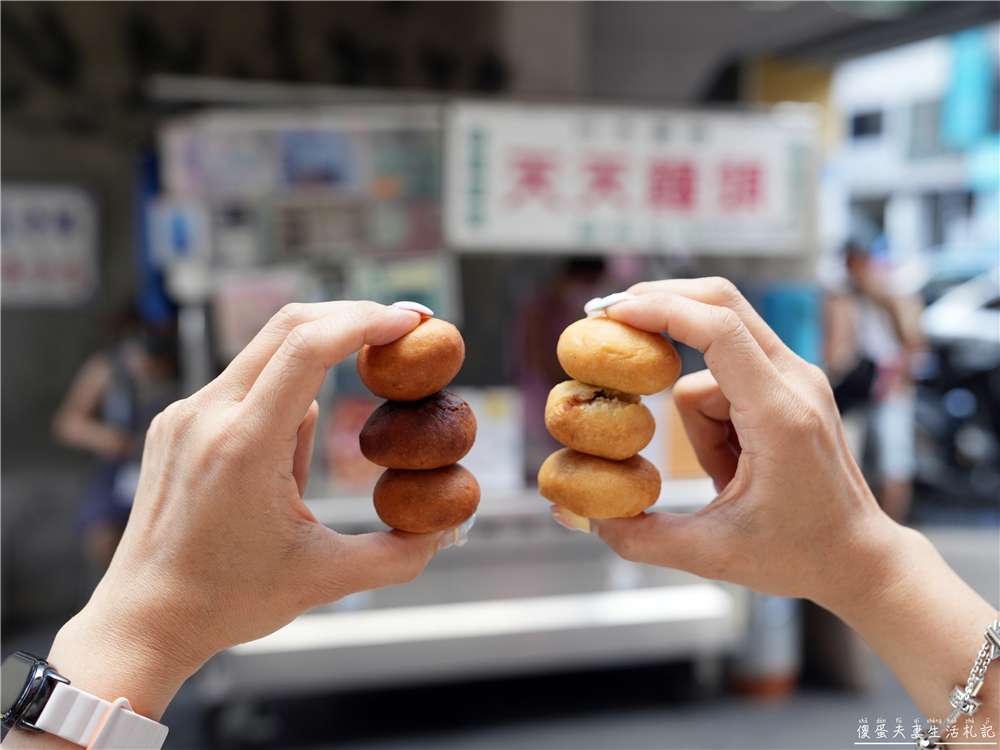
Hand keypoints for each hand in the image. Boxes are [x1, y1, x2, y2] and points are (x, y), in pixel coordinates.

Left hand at [47, 301, 453, 719]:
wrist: (142, 621)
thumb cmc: (225, 601)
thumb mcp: (324, 579)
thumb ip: (397, 554)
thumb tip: (450, 531)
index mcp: (243, 446)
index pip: (307, 348)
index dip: (366, 321)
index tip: (411, 320)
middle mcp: (206, 416)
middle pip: (288, 326)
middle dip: (352, 319)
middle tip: (404, 326)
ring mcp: (184, 415)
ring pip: (266, 359)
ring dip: (311, 381)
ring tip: (294, 484)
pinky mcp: (175, 423)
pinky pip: (240, 388)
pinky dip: (276, 403)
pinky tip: (271, 472)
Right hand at [577, 278, 899, 607]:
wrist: (861, 558)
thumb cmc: (801, 554)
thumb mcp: (714, 554)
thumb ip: (640, 537)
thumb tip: (578, 517)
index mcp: (780, 415)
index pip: (719, 330)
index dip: (661, 311)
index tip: (611, 314)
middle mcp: (795, 381)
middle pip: (720, 304)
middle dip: (661, 306)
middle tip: (607, 322)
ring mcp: (797, 379)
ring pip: (711, 361)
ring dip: (693, 413)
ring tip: (721, 476)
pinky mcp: (790, 387)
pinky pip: (726, 379)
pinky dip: (710, 416)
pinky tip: (730, 466)